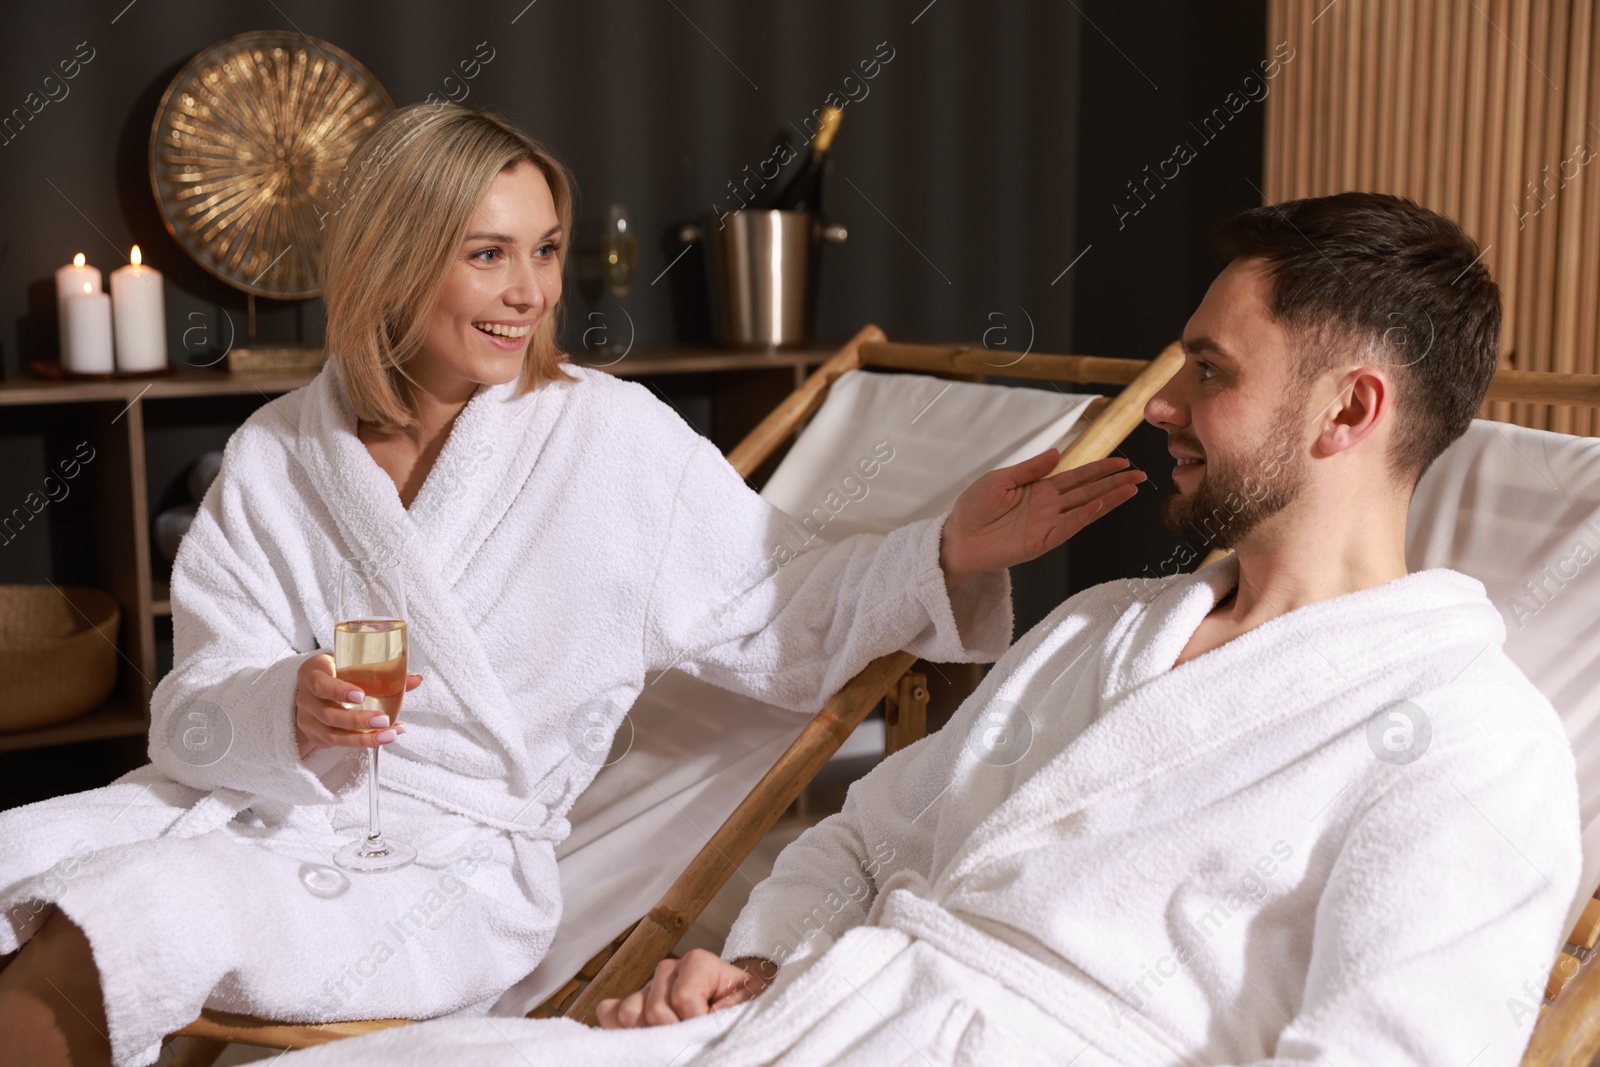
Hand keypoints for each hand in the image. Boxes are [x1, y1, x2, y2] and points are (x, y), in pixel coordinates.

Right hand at [294, 652, 422, 759]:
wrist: (312, 689)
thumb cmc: (337, 672)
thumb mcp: (351, 664)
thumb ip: (382, 671)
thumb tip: (416, 679)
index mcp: (312, 673)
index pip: (321, 684)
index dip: (340, 691)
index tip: (361, 695)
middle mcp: (306, 698)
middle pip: (329, 714)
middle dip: (358, 720)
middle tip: (383, 720)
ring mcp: (308, 720)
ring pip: (333, 734)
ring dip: (364, 737)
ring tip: (390, 735)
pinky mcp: (316, 736)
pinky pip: (339, 743)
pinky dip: (364, 741)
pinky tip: (385, 737)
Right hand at [596, 950, 774, 1028]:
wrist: (738, 1008)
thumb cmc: (743, 1006)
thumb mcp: (746, 1004)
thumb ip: (726, 1010)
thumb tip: (701, 1021)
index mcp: (698, 963)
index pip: (683, 998)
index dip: (696, 1021)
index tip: (714, 1028)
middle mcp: (668, 971)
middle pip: (655, 1010)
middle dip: (674, 1032)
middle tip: (695, 1036)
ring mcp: (647, 988)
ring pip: (630, 1014)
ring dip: (650, 1034)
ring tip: (674, 1038)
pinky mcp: (633, 1005)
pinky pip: (610, 1013)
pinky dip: (621, 1030)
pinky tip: (645, 1039)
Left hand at [939, 451, 1145, 586]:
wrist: (956, 537)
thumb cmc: (972, 509)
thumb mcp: (1001, 479)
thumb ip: (1031, 468)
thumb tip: (1058, 453)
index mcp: (1040, 489)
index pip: (1077, 477)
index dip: (1099, 469)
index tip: (1121, 461)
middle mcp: (1049, 506)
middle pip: (1089, 491)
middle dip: (1114, 483)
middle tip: (1139, 474)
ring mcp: (1048, 524)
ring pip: (1085, 509)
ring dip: (1109, 499)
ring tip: (1132, 488)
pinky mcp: (1041, 541)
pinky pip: (1067, 527)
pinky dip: (1083, 516)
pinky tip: (1099, 504)